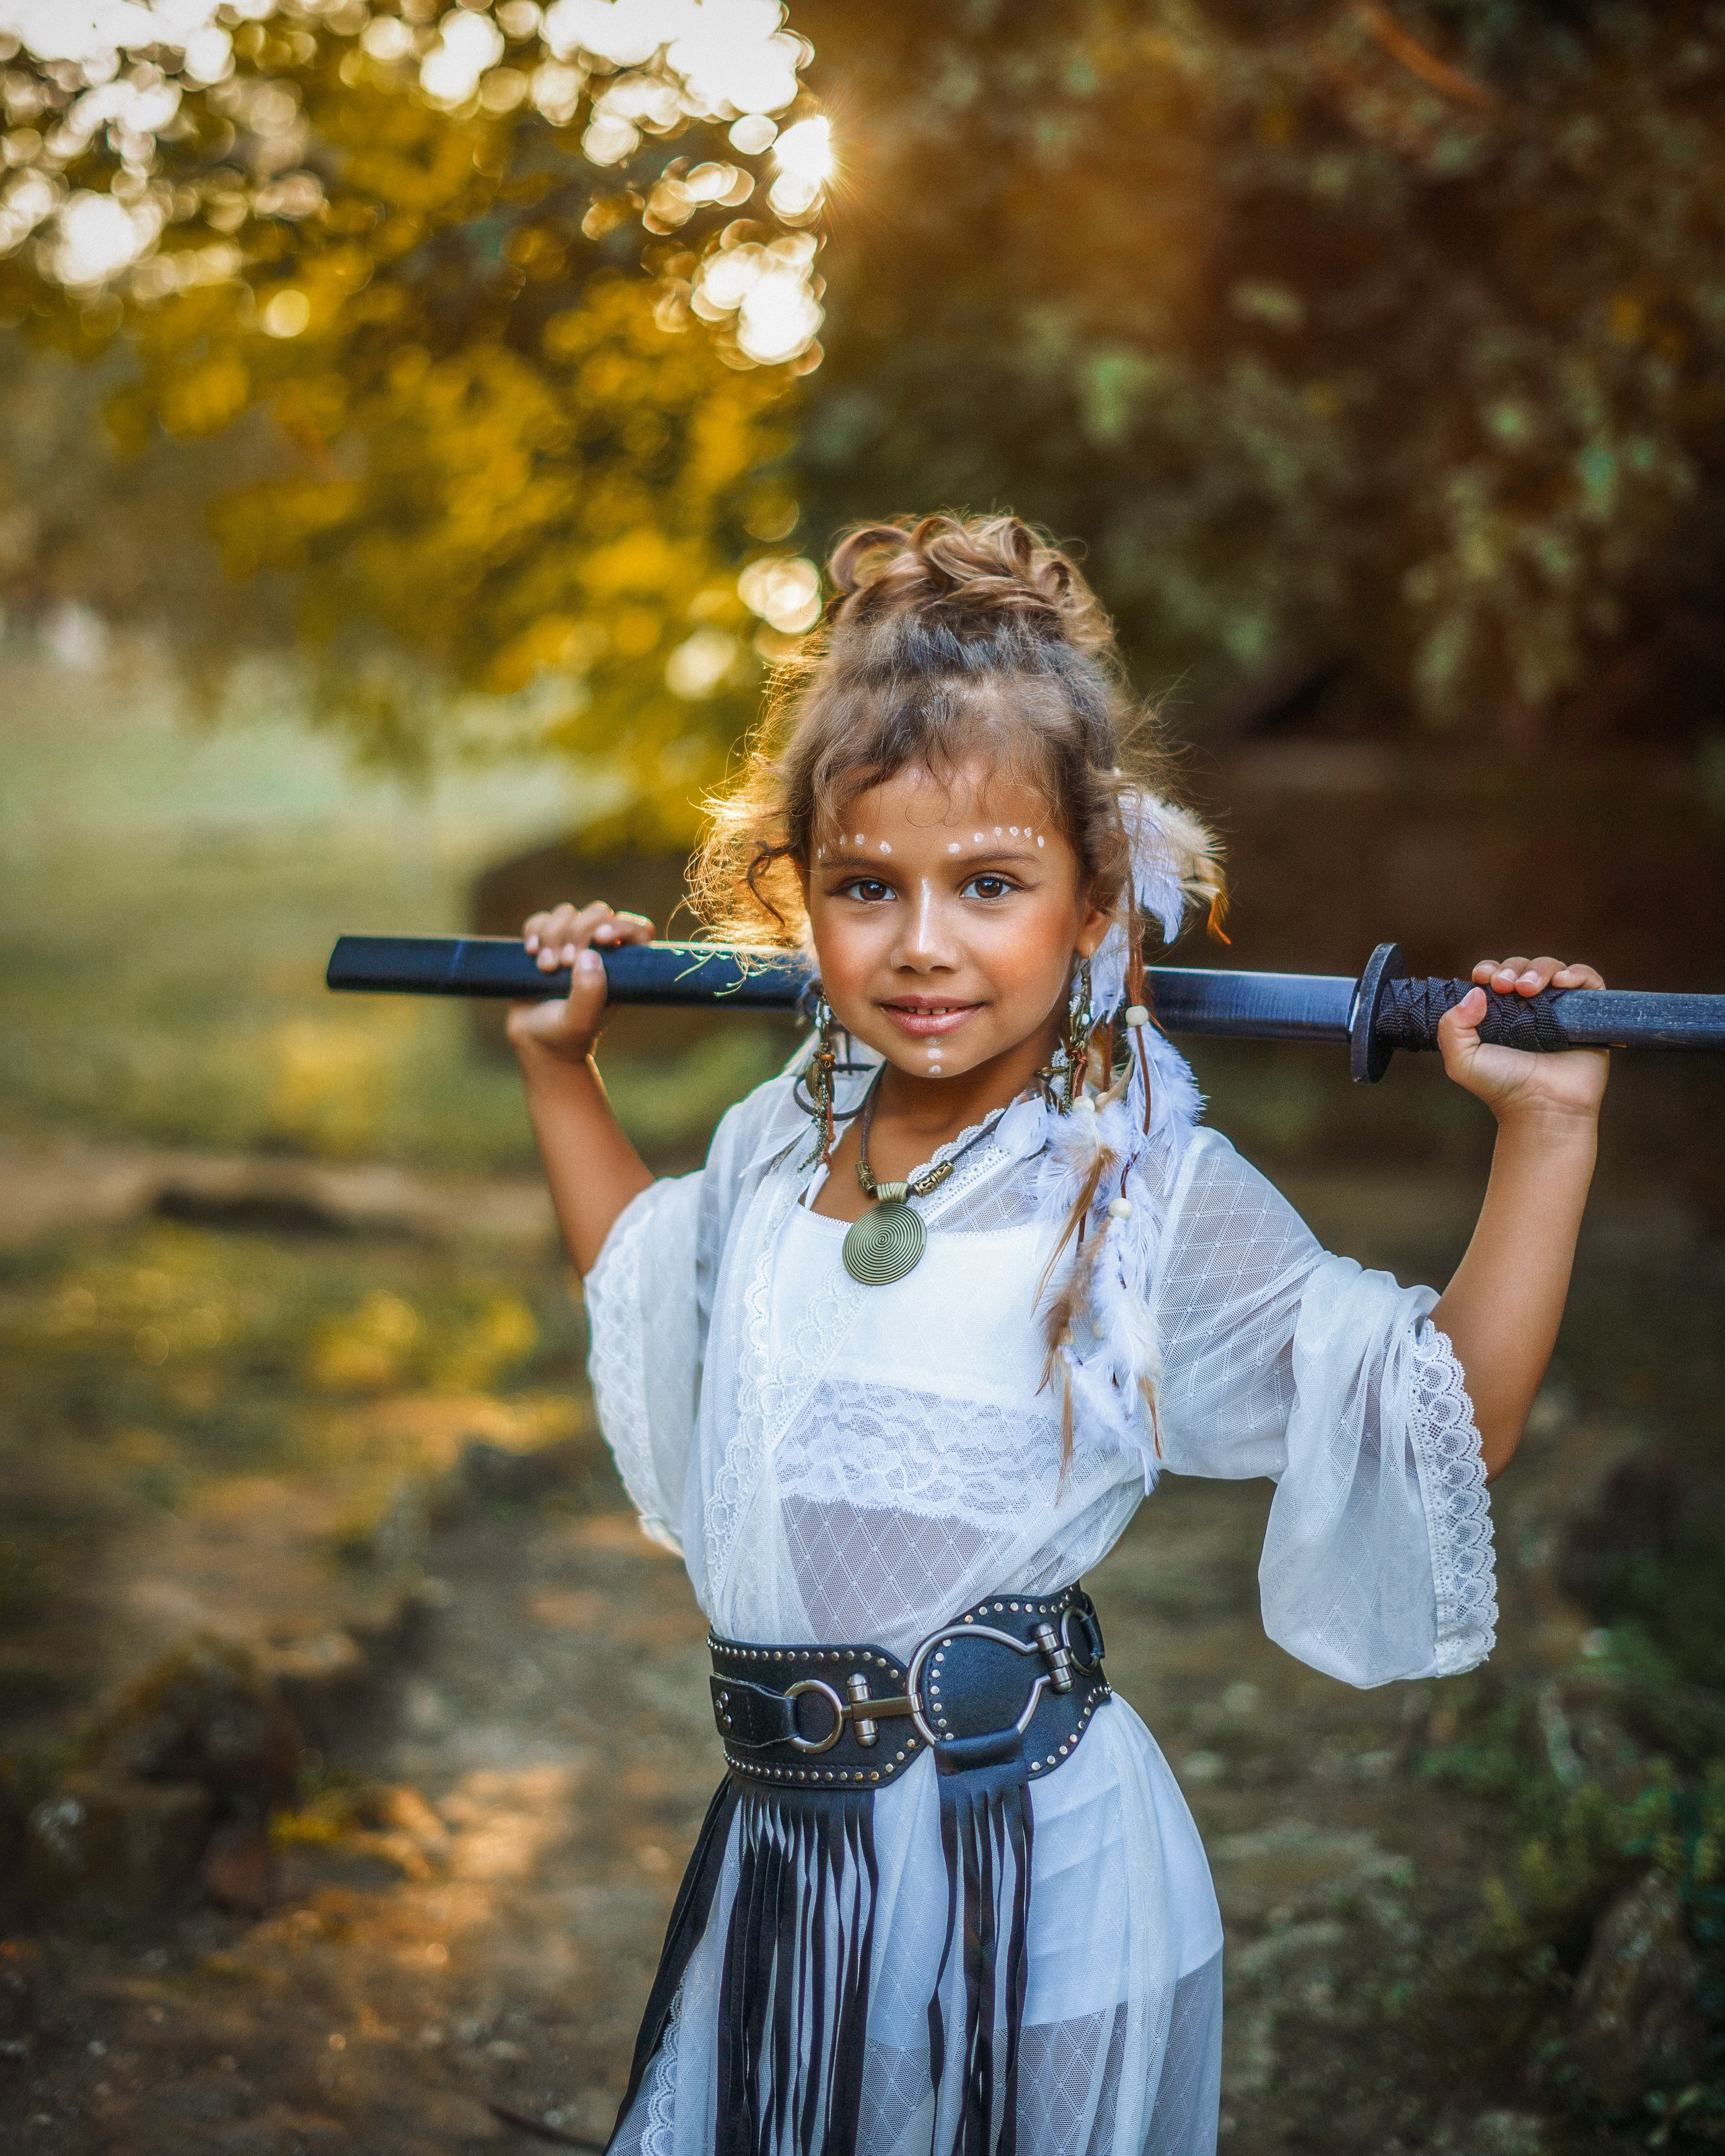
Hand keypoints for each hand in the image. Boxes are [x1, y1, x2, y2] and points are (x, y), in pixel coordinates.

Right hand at [506, 902, 654, 1065]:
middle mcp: (601, 951)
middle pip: (598, 913)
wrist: (536, 1043)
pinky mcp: (546, 943)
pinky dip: (534, 930)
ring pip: (567, 913)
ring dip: (552, 934)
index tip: (601, 938)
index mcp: (621, 967)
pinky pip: (541, 920)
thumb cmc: (565, 1036)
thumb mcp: (579, 1020)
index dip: (623, 925)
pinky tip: (531, 952)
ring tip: (546, 968)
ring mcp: (572, 944)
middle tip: (564, 963)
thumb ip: (589, 992)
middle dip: (578, 932)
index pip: (638, 931)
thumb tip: (591, 955)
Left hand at [1437, 955, 1608, 1124]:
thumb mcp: (1462, 1060)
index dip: (1490, 969)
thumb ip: (1451, 1026)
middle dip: (1512, 969)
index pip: (1496, 975)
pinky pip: (1589, 981)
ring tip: (1528, 989)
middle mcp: (1530, 1008)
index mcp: (1500, 1013)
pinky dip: (1578, 973)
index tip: (1483, 977)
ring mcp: (1560, 1010)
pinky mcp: (1588, 1015)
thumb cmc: (1502, 1087)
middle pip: (1523, 968)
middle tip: (1504, 986)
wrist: (1542, 1108)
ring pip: (1553, 969)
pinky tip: (1563, 982)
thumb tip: (1475, 992)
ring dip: (1539, 970)